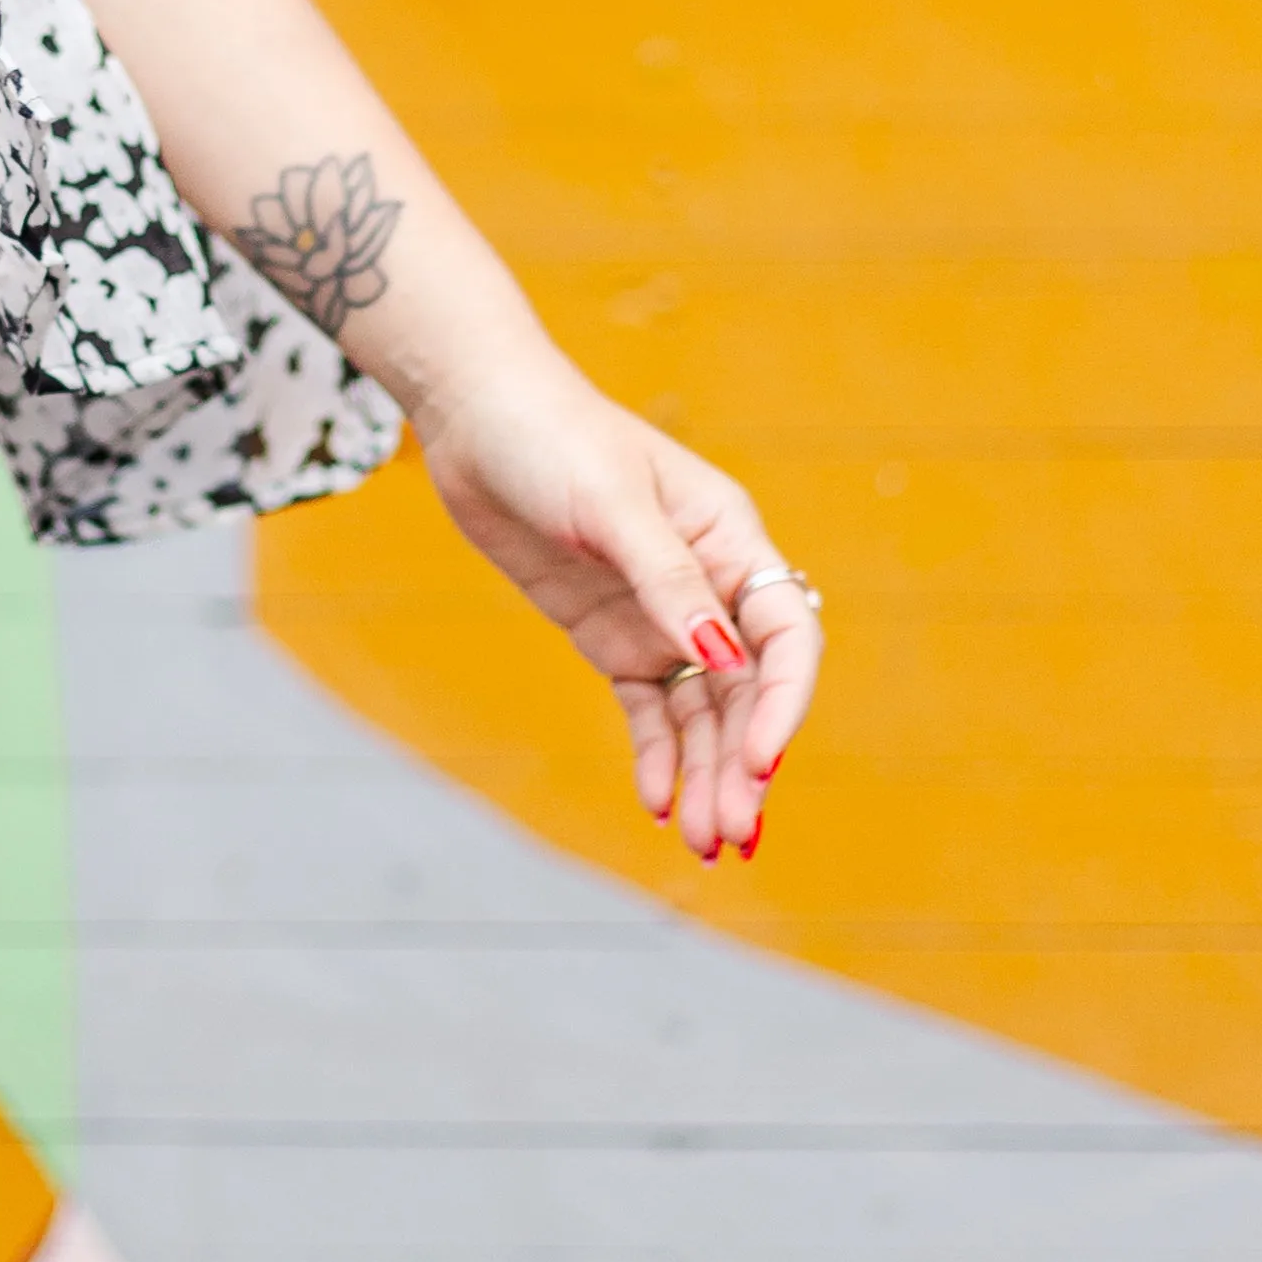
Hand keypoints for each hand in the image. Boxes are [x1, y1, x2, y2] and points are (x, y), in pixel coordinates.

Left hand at [412, 346, 820, 862]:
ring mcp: (660, 616)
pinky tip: (659, 803)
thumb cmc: (553, 435)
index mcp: (732, 541)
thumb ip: (667, 581)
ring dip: (707, 775)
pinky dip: (658, 756)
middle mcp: (709, 587)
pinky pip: (649, 710)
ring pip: (702, 713)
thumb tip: (723, 657)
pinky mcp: (612, 636)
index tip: (761, 760)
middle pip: (746, 692)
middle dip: (743, 764)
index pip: (786, 635)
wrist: (475, 417)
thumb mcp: (611, 504)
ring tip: (703, 844)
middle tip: (731, 834)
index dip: (783, 702)